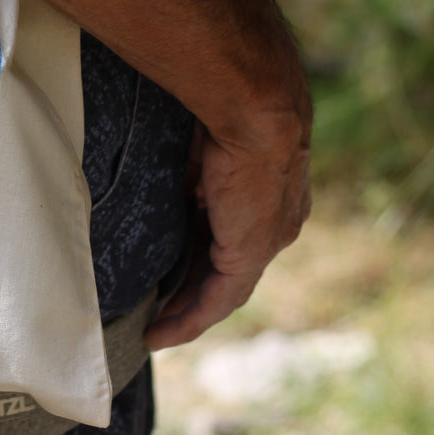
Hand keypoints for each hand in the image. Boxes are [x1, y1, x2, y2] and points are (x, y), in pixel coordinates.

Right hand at [144, 106, 311, 350]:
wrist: (255, 102)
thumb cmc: (226, 102)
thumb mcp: (204, 141)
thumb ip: (192, 169)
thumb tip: (169, 180)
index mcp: (270, 191)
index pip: (233, 232)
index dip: (204, 251)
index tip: (176, 264)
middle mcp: (275, 223)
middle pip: (229, 267)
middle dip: (194, 291)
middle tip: (161, 311)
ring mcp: (267, 240)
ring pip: (225, 289)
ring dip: (190, 311)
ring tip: (158, 330)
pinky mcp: (249, 252)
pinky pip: (218, 299)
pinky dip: (190, 319)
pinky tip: (162, 332)